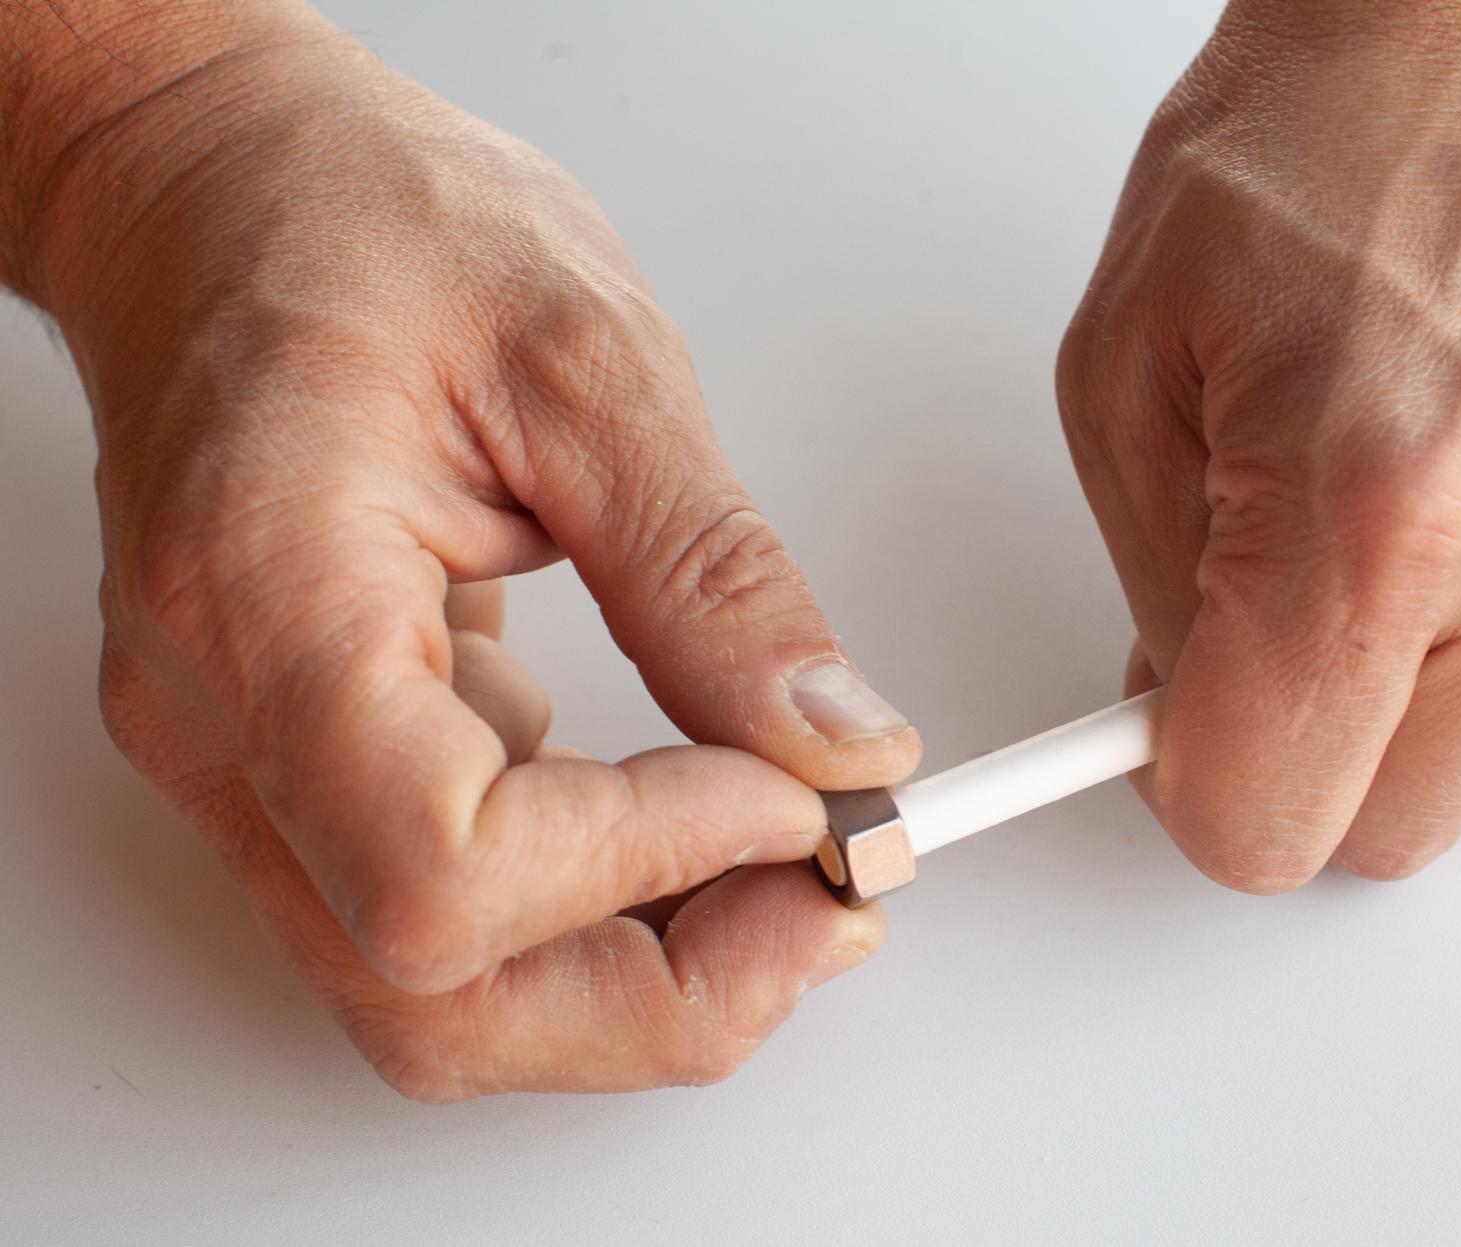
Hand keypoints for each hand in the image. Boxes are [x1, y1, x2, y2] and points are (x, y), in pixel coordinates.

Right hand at [6, 5, 919, 1097]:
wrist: (220, 192)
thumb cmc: (354, 224)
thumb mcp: (587, 359)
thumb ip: (713, 573)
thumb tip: (834, 741)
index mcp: (271, 593)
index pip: (442, 865)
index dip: (646, 865)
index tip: (791, 800)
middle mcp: (228, 720)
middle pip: (433, 993)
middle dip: (668, 990)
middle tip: (830, 896)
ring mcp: (252, 762)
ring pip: (438, 995)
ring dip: (644, 977)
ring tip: (788, 865)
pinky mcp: (308, 765)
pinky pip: (451, 917)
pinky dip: (600, 913)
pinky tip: (703, 828)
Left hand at [1056, 0, 1460, 888]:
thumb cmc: (1314, 142)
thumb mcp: (1129, 368)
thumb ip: (1154, 590)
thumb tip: (1191, 729)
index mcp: (1377, 508)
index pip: (1272, 821)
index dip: (1204, 788)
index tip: (1188, 737)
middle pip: (1396, 830)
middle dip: (1314, 749)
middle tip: (1282, 616)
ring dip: (1433, 692)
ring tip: (1403, 520)